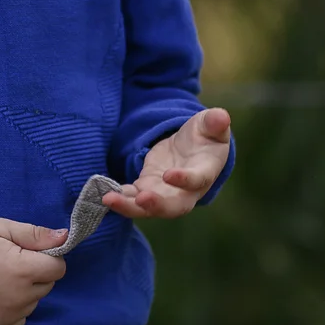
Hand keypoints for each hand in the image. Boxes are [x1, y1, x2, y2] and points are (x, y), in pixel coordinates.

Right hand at [0, 218, 67, 324]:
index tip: (30, 252)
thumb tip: (65, 237)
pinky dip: (13, 310)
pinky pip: (20, 320)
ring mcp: (7, 316)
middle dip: (35, 273)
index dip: (48, 257)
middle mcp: (19, 297)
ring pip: (33, 303)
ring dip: (24, 292)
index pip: (58, 268)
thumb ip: (35, 234)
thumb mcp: (0, 228)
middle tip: (10, 262)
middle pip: (46, 286)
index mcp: (23, 270)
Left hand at [100, 106, 232, 220]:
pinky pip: (133, 198)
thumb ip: (215, 123)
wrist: (192, 148)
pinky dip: (119, 198)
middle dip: (156, 205)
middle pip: (173, 206)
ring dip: (129, 206)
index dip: (184, 180)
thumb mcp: (211, 125)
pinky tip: (103, 193)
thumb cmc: (205, 136)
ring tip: (108, 200)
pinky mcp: (147, 188)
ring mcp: (164, 193)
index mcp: (204, 173)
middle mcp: (185, 191)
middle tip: (140, 199)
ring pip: (148, 208)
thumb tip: (221, 116)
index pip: (196, 180)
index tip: (169, 174)